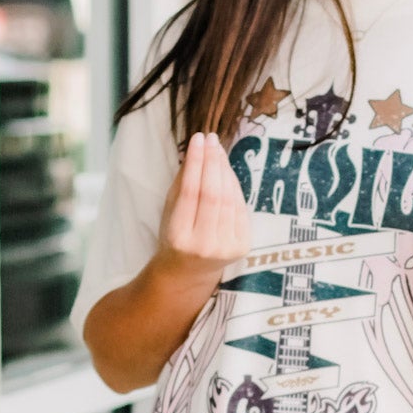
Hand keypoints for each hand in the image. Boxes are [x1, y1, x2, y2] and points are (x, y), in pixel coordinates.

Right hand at [158, 130, 250, 274]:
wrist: (189, 272)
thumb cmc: (175, 236)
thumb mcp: (169, 212)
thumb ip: (181, 184)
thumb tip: (197, 150)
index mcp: (179, 237)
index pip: (190, 192)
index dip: (195, 163)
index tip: (197, 139)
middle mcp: (204, 245)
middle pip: (213, 194)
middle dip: (212, 162)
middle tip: (210, 139)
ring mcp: (226, 248)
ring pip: (229, 199)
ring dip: (225, 170)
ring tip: (217, 150)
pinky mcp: (242, 247)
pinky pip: (240, 208)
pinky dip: (234, 186)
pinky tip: (227, 170)